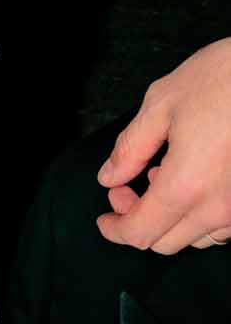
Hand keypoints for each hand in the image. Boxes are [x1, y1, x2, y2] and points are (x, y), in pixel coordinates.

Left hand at [96, 38, 230, 253]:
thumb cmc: (222, 80)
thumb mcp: (161, 104)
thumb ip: (130, 147)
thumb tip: (110, 176)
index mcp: (187, 186)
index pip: (141, 232)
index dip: (116, 229)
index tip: (104, 218)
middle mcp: (219, 208)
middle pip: (167, 243)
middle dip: (138, 220)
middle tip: (126, 187)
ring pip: (198, 238)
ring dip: (172, 219)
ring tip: (161, 176)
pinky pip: (224, 226)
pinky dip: (201, 213)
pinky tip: (194, 179)